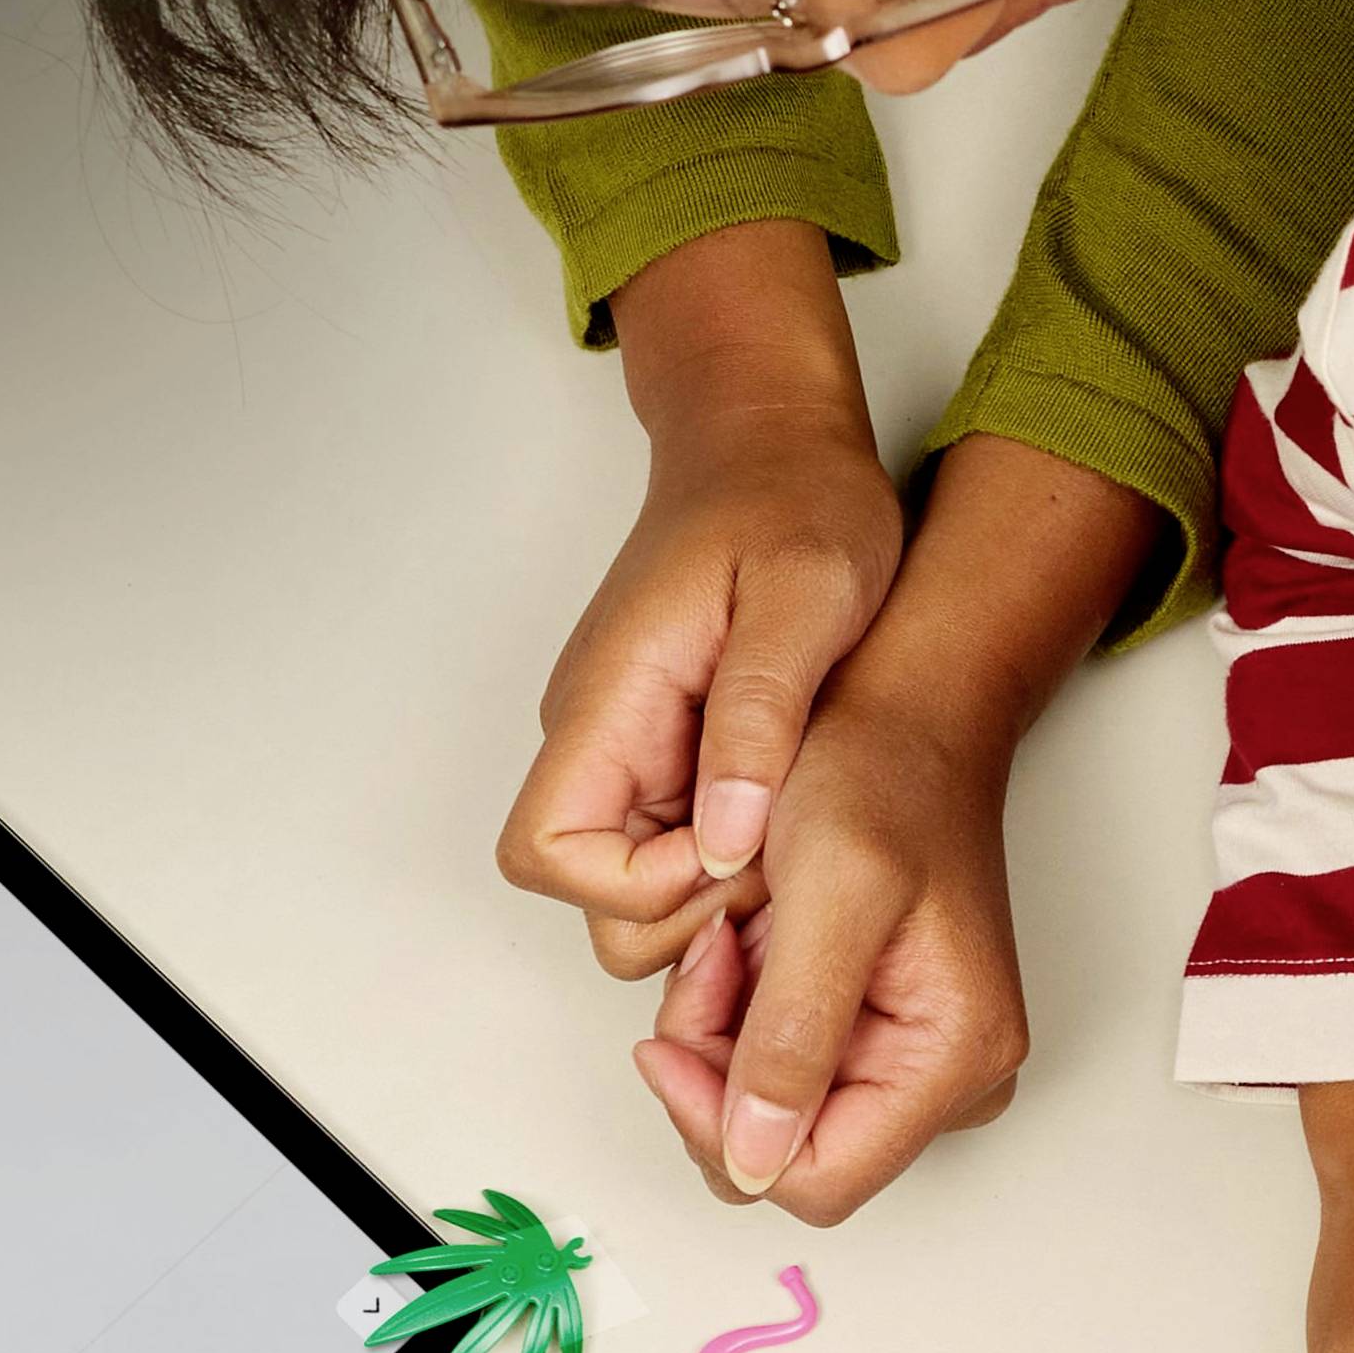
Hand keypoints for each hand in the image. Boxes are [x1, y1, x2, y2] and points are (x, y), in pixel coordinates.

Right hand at [495, 222, 900, 974]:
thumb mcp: (808, 594)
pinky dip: (729, 861)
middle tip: (780, 854)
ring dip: (711, 891)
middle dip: (680, 908)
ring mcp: (627, 751)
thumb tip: (722, 839)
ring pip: (634, 885)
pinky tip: (794, 818)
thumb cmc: (794, 499)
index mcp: (608, 701)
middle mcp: (597, 737)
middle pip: (587, 892)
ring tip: (796, 831)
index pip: (546, 851)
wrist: (777, 444)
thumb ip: (758, 716)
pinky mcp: (664, 756)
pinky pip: (674, 849)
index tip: (730, 849)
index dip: (632, 886)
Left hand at [630, 687, 1028, 1217]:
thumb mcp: (830, 893)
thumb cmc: (882, 773)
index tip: (671, 1033)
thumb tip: (754, 1160)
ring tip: (726, 932)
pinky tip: (741, 940)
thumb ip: (792, 1033)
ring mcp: (910, 1060)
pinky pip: (773, 1067)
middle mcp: (947, 1080)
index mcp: (954, 1058)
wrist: (903, 710)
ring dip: (719, 1036)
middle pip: (787, 1153)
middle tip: (708, 958)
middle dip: (718, 1073)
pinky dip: (733, 1014)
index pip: (815, 1180)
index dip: (720, 1125)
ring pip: (768, 1115)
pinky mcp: (874, 1034)